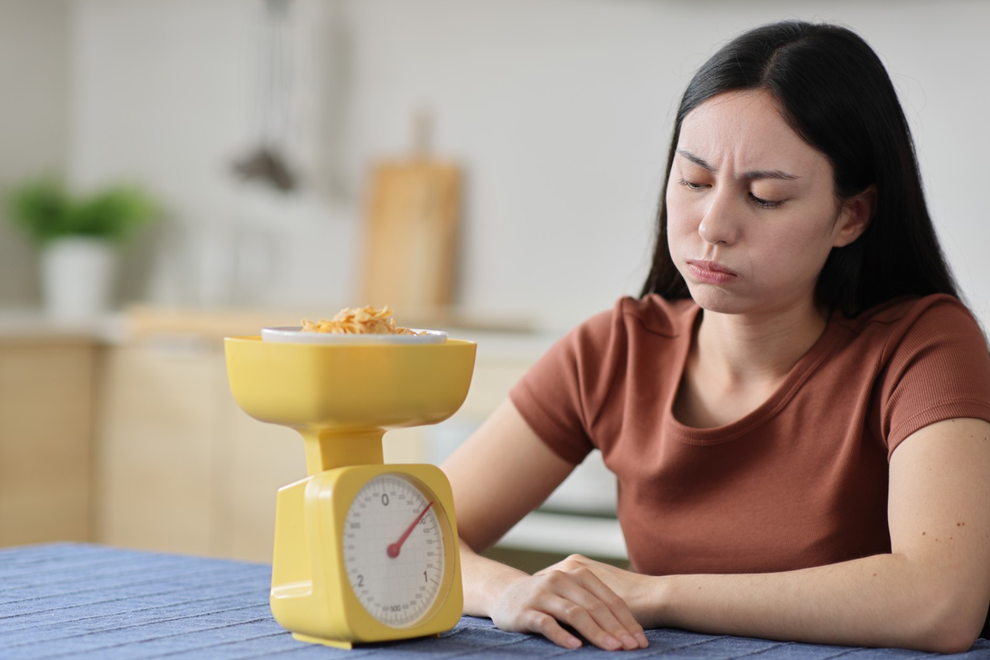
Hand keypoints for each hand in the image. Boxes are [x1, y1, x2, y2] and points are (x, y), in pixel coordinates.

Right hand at [487, 559, 648, 650]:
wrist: (505, 594)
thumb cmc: (548, 599)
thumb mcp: (573, 594)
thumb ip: (595, 604)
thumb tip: (628, 631)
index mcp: (578, 574)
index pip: (609, 599)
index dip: (627, 621)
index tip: (640, 641)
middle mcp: (561, 580)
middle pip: (594, 606)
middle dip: (616, 629)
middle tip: (632, 648)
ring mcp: (542, 593)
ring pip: (574, 613)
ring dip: (596, 632)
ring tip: (612, 648)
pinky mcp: (525, 609)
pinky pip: (546, 622)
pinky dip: (562, 635)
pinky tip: (576, 647)